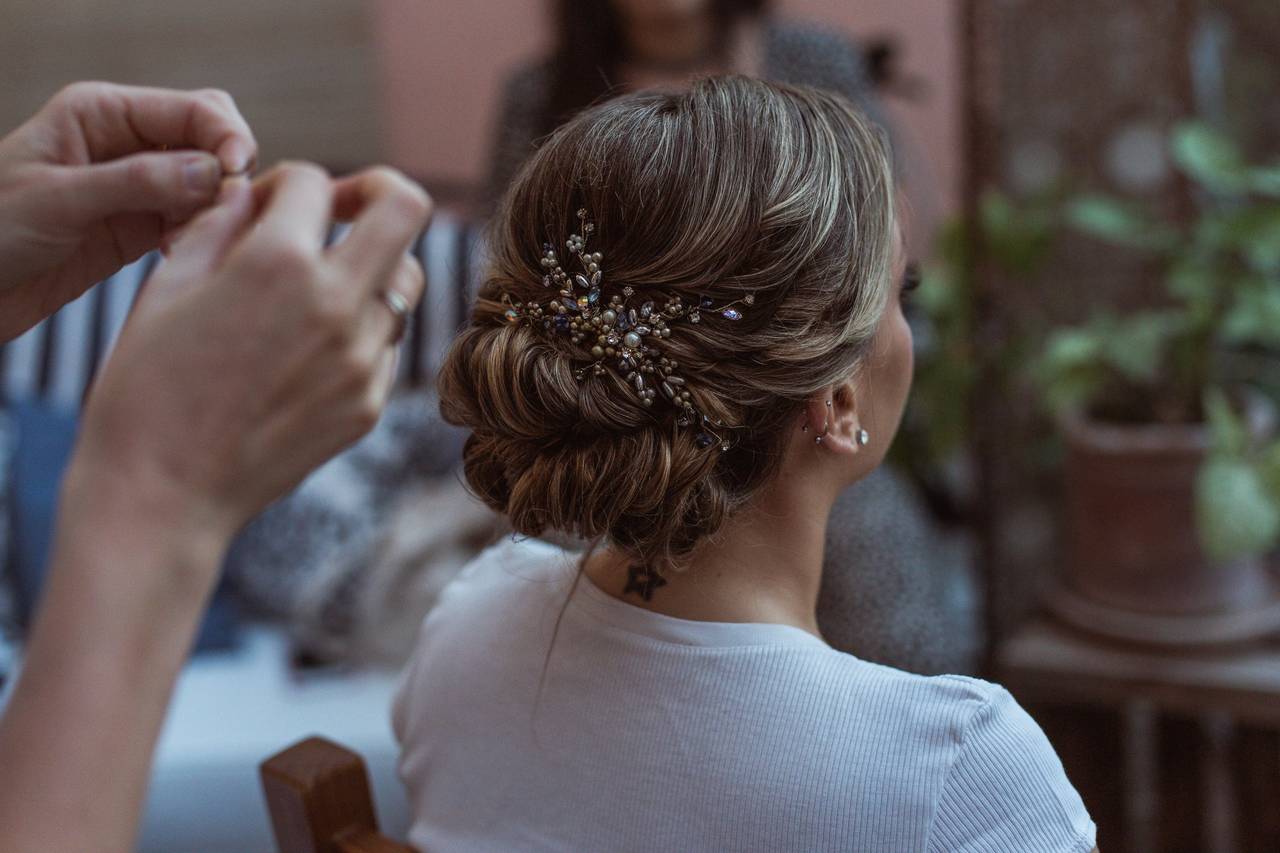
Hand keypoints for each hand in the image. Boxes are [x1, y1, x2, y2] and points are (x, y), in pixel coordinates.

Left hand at [0, 82, 256, 340]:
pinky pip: (193, 222)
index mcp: (101, 114)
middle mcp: (125, 144)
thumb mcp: (59, 200)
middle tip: (229, 209)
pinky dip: (201, 235)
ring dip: (217, 209)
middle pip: (210, 140)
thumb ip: (138, 183)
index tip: (237, 174)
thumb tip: (214, 173)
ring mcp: (137, 187)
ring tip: (197, 239)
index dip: (225, 137)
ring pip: (208, 185)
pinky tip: (183, 254)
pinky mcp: (140, 229)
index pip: (192, 109)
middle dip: (229, 170)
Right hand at [68, 162, 430, 551]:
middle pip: (406, 208)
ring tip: (322, 285)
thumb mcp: (166, 288)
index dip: (288, 182)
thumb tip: (254, 192)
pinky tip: (313, 345)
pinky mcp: (369, 404)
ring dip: (372, 265)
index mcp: (277, 264)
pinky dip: (362, 327)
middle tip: (342, 210)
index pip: (316, 182)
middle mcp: (335, 305)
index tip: (268, 207)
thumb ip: (218, 225)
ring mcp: (362, 359)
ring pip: (406, 280)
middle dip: (376, 191)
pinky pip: (388, 342)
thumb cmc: (146, 388)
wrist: (162, 495)